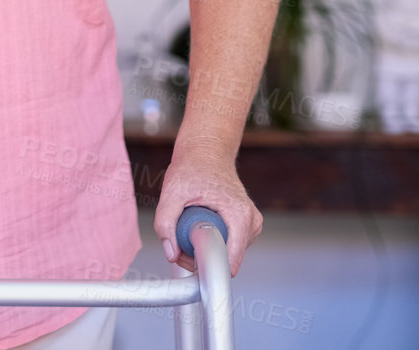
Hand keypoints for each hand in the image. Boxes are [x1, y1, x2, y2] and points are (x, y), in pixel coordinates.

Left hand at [153, 144, 261, 275]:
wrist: (206, 150)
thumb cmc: (193, 166)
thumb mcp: (172, 191)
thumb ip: (166, 223)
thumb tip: (171, 253)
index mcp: (240, 216)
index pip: (230, 261)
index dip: (207, 267)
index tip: (188, 264)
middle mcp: (252, 222)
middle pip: (226, 258)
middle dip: (200, 254)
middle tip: (181, 236)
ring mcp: (252, 224)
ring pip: (226, 253)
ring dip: (205, 246)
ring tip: (191, 222)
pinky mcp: (247, 225)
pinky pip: (228, 244)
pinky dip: (212, 239)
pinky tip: (201, 222)